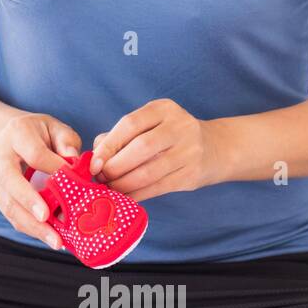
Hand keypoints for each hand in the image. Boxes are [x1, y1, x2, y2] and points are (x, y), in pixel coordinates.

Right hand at [0, 113, 81, 247]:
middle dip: (29, 200)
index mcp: (17, 133)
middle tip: (46, 218)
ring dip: (32, 225)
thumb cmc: (40, 134)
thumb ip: (67, 142)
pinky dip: (31, 229)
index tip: (73, 180)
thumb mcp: (56, 128)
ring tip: (55, 240)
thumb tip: (75, 164)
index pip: (34, 154)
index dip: (54, 168)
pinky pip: (12, 215)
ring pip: (8, 204)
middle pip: (10, 180)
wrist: (9, 137)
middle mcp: (0, 155)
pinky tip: (50, 238)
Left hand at [90, 98, 228, 201]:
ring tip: (111, 189)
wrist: (214, 148)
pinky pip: (158, 188)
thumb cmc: (168, 137)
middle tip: (101, 179)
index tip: (93, 164)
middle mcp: (180, 126)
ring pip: (149, 172)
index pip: (130, 124)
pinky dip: (138, 195)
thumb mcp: (149, 126)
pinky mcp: (192, 174)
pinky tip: (126, 197)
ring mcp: (189, 151)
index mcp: (163, 109)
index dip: (109, 146)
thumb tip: (94, 158)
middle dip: (115, 167)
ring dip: (124, 184)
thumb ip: (120, 137)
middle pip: (141, 148)